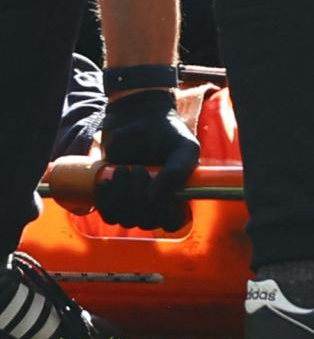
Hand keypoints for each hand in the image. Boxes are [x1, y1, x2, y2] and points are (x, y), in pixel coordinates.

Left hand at [98, 90, 198, 230]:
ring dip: (122, 196)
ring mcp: (132, 201)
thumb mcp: (184, 147)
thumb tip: (154, 198)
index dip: (166, 215)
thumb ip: (178, 170)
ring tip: (124, 169)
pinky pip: (107, 212)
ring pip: (124, 219)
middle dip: (140, 198)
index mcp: (178, 196)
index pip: (172, 222)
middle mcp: (155, 204)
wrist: (140, 116)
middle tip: (139, 169)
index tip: (161, 194)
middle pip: (146, 222)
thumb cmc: (168, 132)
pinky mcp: (112, 196)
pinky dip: (105, 199)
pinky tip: (107, 180)